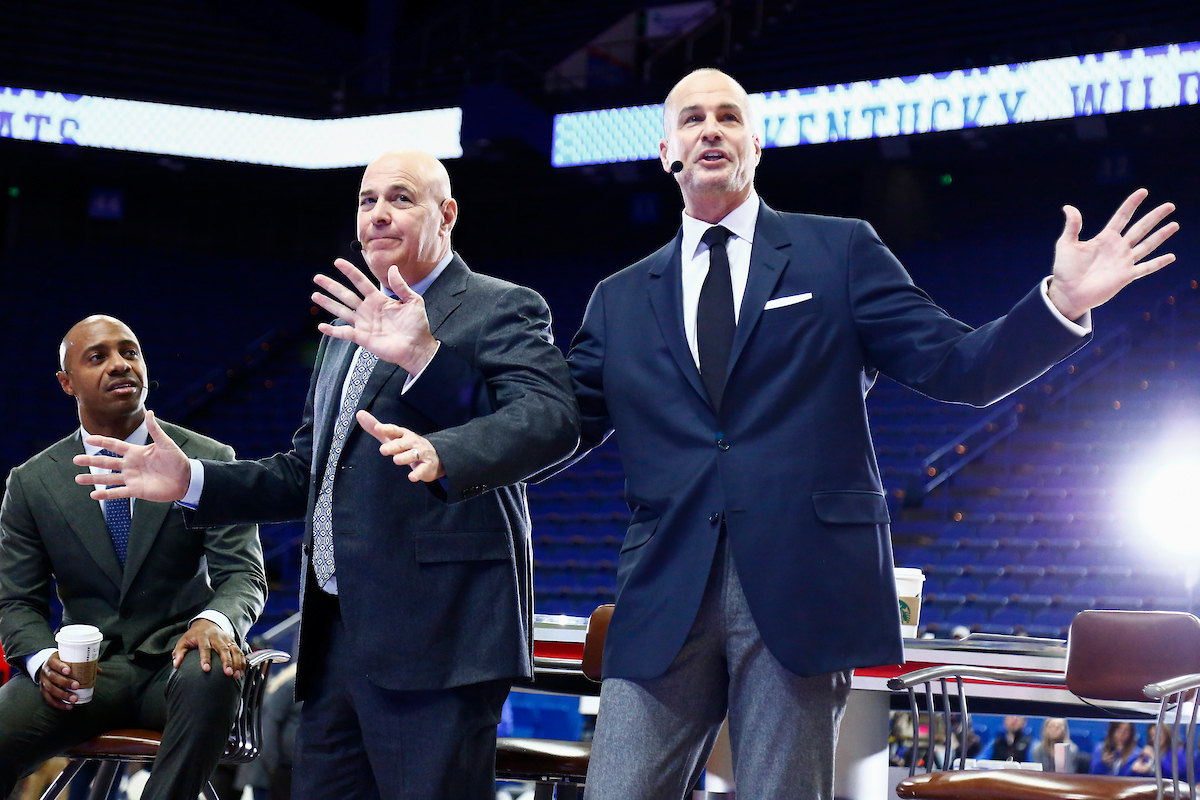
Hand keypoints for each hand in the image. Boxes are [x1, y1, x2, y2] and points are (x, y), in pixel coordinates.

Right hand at [39, 652, 92, 709]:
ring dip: (62, 695)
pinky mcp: (43, 691)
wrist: (48, 667)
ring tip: (74, 699)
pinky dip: (59, 704)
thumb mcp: (69, 659)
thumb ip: (82, 663)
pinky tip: (68, 706)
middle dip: (64, 682)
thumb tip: (99, 671)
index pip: (54, 663)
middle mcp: (45, 671)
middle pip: (52, 677)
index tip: (68, 671)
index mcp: (51, 661)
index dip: (60, 667)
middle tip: (77, 686)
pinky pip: (49, 699)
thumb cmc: (62, 662)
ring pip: (50, 689)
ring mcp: (43, 682)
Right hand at [72, 410, 189, 501]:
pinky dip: (106, 494)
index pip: (114, 445)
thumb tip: (150, 412)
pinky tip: (93, 495)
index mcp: (135, 452)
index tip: (88, 438)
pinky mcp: (136, 490)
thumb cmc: (177, 460)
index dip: (102, 441)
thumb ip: (155, 430)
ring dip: (93, 478)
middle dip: (91, 460)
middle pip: (106, 462)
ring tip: (78, 478)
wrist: (186, 479)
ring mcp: (132, 478)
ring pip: (108, 478)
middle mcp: (130, 465)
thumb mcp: (165, 444)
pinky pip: (118, 492)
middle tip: (75, 459)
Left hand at [171, 620, 244, 678]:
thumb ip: (179, 652)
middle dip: (227, 661)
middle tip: (228, 673)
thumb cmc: (194, 635)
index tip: (206, 669)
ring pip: (234, 650)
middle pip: (223, 649)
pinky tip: (242, 671)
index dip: (206, 658)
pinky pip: (240, 651)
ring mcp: (226, 638)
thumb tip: (176, 664)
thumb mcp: (184, 641)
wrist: (207, 623)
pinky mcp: (233, 641)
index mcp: (203, 636)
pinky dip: (242, 661)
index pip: (205, 647)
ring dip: (237, 662)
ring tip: (236, 675)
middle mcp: (217, 637)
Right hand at [313, 259, 439, 374]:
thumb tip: (392, 268)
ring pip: (341, 311)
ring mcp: (364, 324)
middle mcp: (368, 310)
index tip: (338, 262)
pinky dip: (332, 331)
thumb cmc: (417, 325)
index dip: (349, 272)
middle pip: (346, 295)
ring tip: (315, 295)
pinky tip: (321, 326)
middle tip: (317, 277)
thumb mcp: (413, 301)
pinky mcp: (362, 338)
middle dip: (331, 286)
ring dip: (328, 303)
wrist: (417, 348)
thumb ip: (401, 286)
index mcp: (378, 299)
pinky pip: (344, 333)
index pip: (361, 282)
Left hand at [356, 410, 444, 481]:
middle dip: (394, 446)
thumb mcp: (391, 436)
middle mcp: (413, 442)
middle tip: (383, 450)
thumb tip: (359, 414)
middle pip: (403, 443)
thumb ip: (375, 427)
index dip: (387, 429)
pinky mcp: (427, 466)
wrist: (435, 456)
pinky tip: (411, 477)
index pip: (395, 430)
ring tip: (396, 460)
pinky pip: (422, 469)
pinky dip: (417, 473)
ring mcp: (421, 453)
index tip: (378, 428)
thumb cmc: (407, 445)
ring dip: (405, 457)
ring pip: (413, 455)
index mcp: (403, 434)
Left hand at [1047, 188, 1177, 319]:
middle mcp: (1117, 248)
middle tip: (1170, 205)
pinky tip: (1171, 256)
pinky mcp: (1126, 276)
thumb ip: (1072, 226)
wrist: (1067, 293)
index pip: (1122, 217)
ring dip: (1161, 235)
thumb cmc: (1065, 269)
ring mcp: (1123, 262)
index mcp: (1105, 238)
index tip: (1143, 191)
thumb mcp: (1066, 244)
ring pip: (1147, 245)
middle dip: (1155, 216)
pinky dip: (1158, 263)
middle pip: (1140, 228)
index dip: (1132, 204)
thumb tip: (1068, 207)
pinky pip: (1145, 268)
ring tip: (1174, 224)